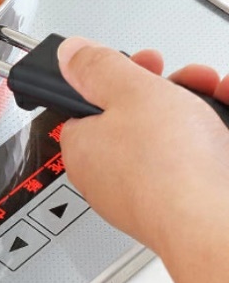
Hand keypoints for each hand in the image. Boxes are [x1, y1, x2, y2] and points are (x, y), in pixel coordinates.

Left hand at [58, 37, 228, 282]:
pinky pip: (202, 160)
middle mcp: (114, 176)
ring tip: (217, 90)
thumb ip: (97, 66)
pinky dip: (220, 135)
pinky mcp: (191, 206)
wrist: (221, 228)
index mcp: (85, 148)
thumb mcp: (128, 89)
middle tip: (189, 78)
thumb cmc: (170, 168)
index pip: (87, 104)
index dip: (115, 76)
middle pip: (137, 116)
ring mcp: (154, 194)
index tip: (142, 64)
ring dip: (200, 105)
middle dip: (170, 88)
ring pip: (176, 136)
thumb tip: (69, 54)